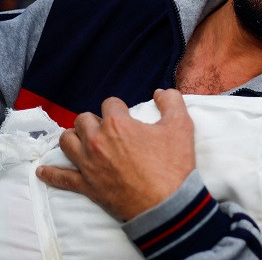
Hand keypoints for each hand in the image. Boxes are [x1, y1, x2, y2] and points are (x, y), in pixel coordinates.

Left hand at [36, 89, 195, 220]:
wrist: (167, 204)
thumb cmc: (173, 165)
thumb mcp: (181, 126)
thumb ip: (171, 101)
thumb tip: (160, 92)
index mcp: (118, 124)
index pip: (110, 103)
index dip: (121, 108)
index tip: (128, 117)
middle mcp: (97, 141)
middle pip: (84, 119)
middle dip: (95, 120)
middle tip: (109, 129)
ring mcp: (89, 164)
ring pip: (67, 141)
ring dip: (74, 137)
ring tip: (84, 140)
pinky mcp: (87, 186)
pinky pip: (61, 178)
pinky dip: (51, 173)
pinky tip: (43, 171)